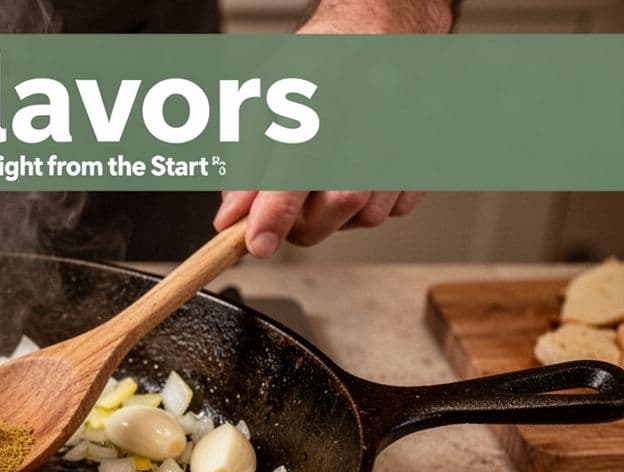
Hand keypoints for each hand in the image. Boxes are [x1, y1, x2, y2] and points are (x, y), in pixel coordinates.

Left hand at [214, 0, 448, 256]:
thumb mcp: (261, 102)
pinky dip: (363, 208)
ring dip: (332, 216)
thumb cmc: (316, 67)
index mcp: (325, 89)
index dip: (276, 214)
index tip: (258, 243)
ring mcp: (407, 133)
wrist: (375, 39)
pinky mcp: (425, 155)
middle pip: (342, 201)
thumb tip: (233, 217)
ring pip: (367, 214)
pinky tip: (349, 175)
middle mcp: (375, 110)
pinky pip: (391, 209)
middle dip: (302, 223)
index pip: (299, 165)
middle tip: (279, 213)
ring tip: (318, 180)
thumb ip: (245, 164)